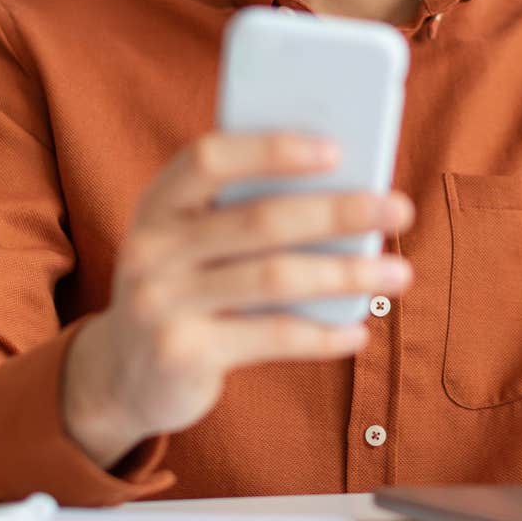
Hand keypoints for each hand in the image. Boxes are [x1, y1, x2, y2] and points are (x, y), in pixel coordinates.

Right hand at [62, 132, 415, 468]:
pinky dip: (323, 335)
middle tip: (400, 209)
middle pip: (260, 219)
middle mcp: (152, 248)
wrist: (122, 374)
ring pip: (275, 279)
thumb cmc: (185, 287)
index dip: (272, 148)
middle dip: (339, 212)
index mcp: (159, 203)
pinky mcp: (182, 355)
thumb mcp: (193, 241)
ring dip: (347, 274)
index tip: (337, 149)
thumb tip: (349, 190)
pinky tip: (358, 332)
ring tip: (399, 274)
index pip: (209, 157)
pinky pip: (271, 338)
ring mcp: (162, 303)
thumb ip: (244, 212)